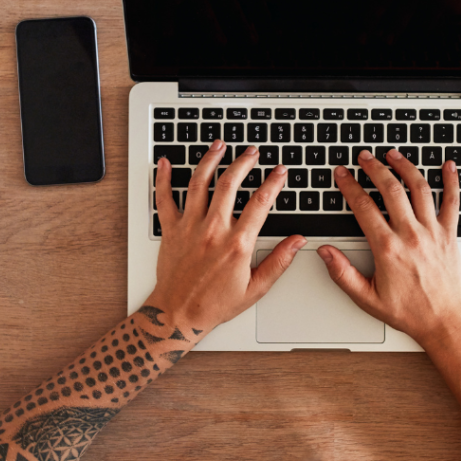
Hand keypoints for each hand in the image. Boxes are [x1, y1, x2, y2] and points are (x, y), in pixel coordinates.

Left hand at [150, 140, 305, 335]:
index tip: (280, 171)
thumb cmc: (215, 304)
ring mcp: (189, 227)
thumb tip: (298, 241)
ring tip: (219, 145)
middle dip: (243, 163)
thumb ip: (279, 262)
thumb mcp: (256, 288)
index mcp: (237, 244)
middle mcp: (213, 230)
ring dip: (209, 160)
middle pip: (229, 184)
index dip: (273, 183)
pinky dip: (162, 178)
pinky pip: (163, 199)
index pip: (260, 203)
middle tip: (252, 152)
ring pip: (199, 183)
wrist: (178, 315)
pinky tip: (165, 162)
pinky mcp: (170, 230)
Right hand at [317, 149, 460, 346]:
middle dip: (374, 168)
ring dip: (405, 167)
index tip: (342, 174)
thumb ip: (342, 273)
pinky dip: (451, 181)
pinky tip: (448, 165)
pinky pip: (452, 202)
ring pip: (419, 189)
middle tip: (364, 157)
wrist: (444, 321)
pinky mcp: (450, 234)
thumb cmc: (409, 312)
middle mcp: (411, 235)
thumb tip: (325, 253)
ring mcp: (433, 232)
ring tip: (393, 155)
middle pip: (390, 190)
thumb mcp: (366, 298)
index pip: (363, 207)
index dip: (349, 186)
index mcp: (388, 248)